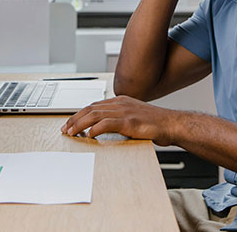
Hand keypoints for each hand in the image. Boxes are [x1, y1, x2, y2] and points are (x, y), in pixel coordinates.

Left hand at [60, 96, 177, 145]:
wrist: (171, 124)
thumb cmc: (155, 123)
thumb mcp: (133, 116)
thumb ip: (119, 118)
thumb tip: (103, 127)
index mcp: (120, 100)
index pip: (94, 105)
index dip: (80, 114)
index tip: (70, 122)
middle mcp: (120, 103)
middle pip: (91, 108)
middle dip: (75, 119)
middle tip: (65, 128)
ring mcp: (124, 111)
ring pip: (95, 115)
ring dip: (80, 124)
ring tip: (72, 133)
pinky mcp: (129, 122)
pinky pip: (107, 124)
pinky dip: (95, 129)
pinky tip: (89, 135)